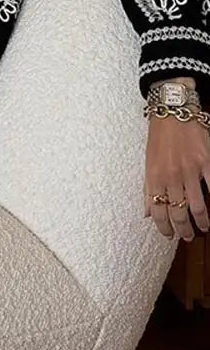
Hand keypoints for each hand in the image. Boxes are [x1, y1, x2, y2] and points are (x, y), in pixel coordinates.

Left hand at [144, 114, 209, 241]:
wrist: (173, 112)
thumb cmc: (159, 138)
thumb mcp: (147, 164)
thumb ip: (147, 189)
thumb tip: (146, 214)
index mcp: (154, 178)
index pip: (158, 211)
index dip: (163, 228)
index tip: (169, 236)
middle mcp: (171, 176)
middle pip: (178, 212)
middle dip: (183, 229)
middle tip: (187, 237)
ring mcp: (190, 170)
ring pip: (197, 205)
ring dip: (201, 221)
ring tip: (204, 227)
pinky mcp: (206, 162)